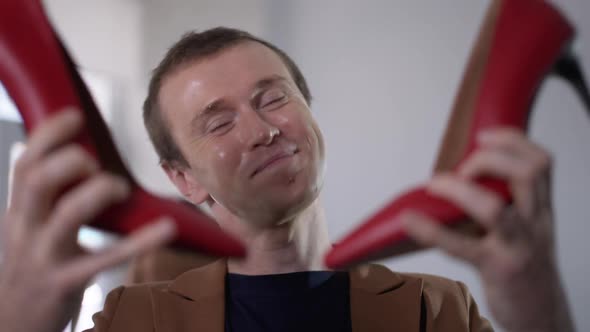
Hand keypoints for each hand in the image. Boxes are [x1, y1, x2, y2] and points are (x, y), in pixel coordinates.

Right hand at [0, 109, 175, 331]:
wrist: (11, 324)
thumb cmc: (30, 267)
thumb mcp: (26, 228)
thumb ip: (44, 196)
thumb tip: (67, 155)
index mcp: (18, 211)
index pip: (26, 163)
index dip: (48, 135)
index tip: (75, 115)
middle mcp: (25, 229)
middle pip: (37, 181)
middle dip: (68, 161)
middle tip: (94, 161)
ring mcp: (44, 257)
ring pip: (67, 215)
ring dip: (98, 192)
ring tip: (120, 187)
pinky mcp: (67, 282)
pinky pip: (106, 258)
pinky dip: (140, 241)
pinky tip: (167, 228)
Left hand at [401, 127, 573, 331]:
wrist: (542, 313)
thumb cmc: (525, 265)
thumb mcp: (526, 228)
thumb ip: (503, 201)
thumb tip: (457, 175)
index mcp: (540, 209)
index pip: (540, 162)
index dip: (512, 141)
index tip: (482, 136)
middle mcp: (534, 223)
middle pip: (527, 174)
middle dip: (488, 159)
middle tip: (461, 169)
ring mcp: (517, 247)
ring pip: (495, 209)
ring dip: (460, 190)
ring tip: (437, 185)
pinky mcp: (496, 269)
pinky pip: (461, 247)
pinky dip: (431, 230)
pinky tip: (410, 221)